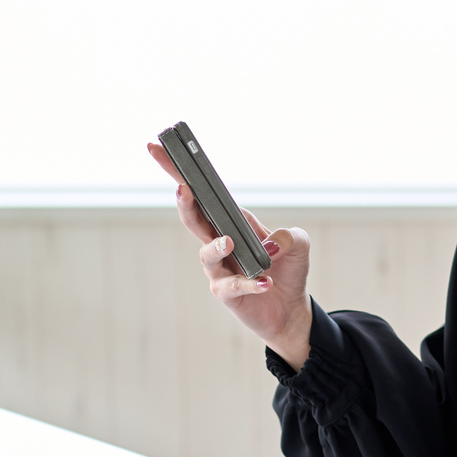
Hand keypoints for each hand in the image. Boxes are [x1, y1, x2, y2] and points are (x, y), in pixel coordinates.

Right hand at [145, 141, 312, 368]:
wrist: (291, 309)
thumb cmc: (288, 269)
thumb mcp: (298, 244)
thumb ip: (289, 235)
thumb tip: (270, 245)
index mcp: (231, 221)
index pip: (203, 192)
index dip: (179, 170)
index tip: (159, 147)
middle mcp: (219, 241)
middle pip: (193, 218)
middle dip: (185, 202)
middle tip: (183, 189)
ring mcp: (219, 268)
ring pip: (206, 253)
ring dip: (215, 245)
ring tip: (229, 242)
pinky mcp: (227, 293)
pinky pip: (232, 286)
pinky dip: (250, 283)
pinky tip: (265, 282)